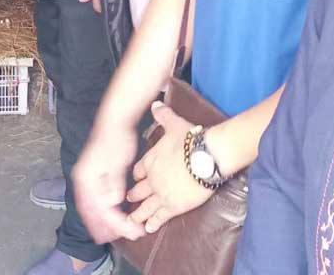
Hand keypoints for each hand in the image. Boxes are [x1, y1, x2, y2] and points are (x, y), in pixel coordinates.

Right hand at [73, 123, 144, 242]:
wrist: (114, 121)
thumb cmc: (117, 139)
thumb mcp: (118, 162)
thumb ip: (113, 183)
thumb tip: (112, 203)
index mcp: (87, 177)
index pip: (100, 207)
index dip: (115, 223)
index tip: (130, 231)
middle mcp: (83, 180)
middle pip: (93, 211)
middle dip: (108, 226)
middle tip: (127, 236)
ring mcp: (86, 178)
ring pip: (92, 207)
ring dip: (103, 222)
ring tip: (115, 233)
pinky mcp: (92, 177)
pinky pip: (93, 200)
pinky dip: (101, 212)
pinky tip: (110, 216)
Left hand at [126, 103, 212, 233]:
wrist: (205, 156)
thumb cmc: (191, 139)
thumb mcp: (173, 123)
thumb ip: (163, 115)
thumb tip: (156, 103)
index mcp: (151, 160)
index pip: (139, 171)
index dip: (137, 177)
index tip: (134, 181)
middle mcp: (152, 178)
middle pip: (139, 190)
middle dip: (133, 196)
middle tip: (128, 201)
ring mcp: (161, 194)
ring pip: (145, 207)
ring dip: (138, 214)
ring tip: (132, 221)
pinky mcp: (173, 206)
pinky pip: (160, 217)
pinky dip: (153, 223)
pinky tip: (149, 228)